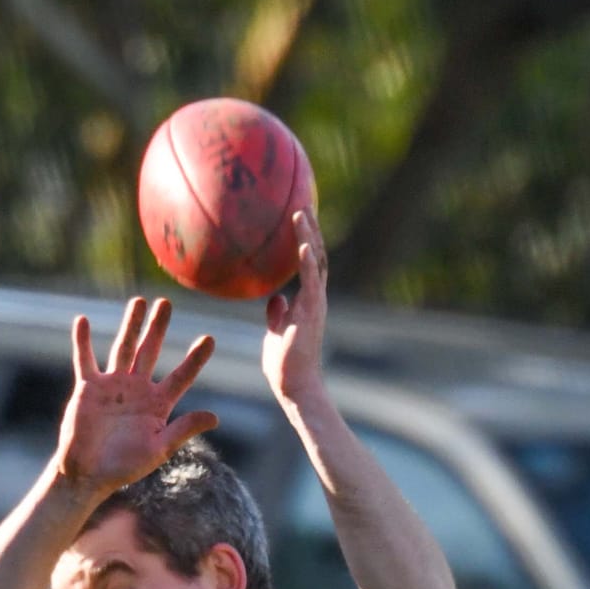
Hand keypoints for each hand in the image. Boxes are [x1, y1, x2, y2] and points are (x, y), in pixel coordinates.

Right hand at [59, 299, 215, 492]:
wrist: (89, 473)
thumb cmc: (125, 467)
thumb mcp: (159, 449)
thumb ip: (184, 429)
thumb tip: (215, 417)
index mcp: (158, 405)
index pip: (181, 377)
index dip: (195, 359)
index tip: (209, 338)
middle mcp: (137, 390)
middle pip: (150, 352)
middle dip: (158, 328)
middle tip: (166, 303)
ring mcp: (113, 385)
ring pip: (123, 347)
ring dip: (130, 325)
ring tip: (138, 301)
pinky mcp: (88, 387)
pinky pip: (85, 359)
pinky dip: (83, 341)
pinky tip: (84, 321)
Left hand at [262, 208, 329, 413]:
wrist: (295, 386)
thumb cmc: (285, 365)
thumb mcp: (276, 331)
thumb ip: (277, 312)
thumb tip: (274, 297)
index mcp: (307, 300)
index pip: (308, 263)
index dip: (304, 239)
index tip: (297, 217)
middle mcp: (315, 297)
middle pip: (315, 255)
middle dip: (309, 229)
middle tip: (302, 202)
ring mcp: (315, 303)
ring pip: (315, 262)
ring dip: (309, 236)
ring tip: (302, 211)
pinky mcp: (312, 312)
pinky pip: (311, 281)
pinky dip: (307, 260)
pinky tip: (301, 242)